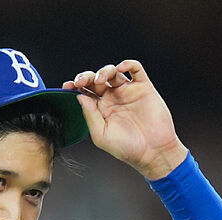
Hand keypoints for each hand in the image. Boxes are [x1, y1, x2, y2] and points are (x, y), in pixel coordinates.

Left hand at [63, 60, 188, 180]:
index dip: (75, 86)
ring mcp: (128, 92)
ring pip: (113, 72)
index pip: (85, 91)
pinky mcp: (144, 88)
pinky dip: (128, 64)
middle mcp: (113, 98)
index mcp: (101, 109)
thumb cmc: (127, 149)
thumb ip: (89, 115)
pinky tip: (121, 68)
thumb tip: (80, 96)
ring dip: (104, 71)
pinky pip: (136, 69)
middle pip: (96, 79)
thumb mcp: (101, 135)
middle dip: (87, 76)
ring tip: (101, 79)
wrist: (153, 152)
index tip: (68, 86)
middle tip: (81, 81)